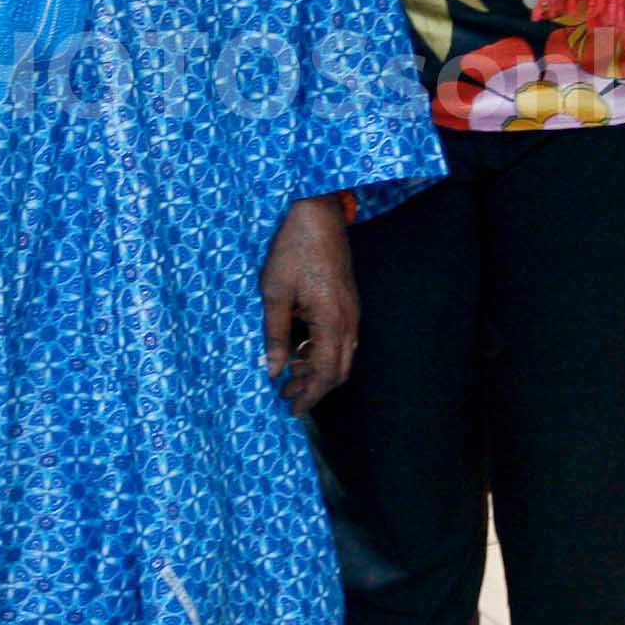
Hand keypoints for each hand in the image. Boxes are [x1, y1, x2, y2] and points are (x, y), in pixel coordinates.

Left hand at [258, 195, 357, 413]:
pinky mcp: (348, 302)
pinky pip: (341, 339)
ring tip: (290, 377)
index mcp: (331, 322)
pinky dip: (323, 352)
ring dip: (318, 371)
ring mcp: (352, 311)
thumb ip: (276, 335)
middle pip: (338, 370)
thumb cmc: (292, 250)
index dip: (308, 396)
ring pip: (342, 356)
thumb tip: (273, 371)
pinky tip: (301, 350)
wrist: (318, 214)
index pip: (324, 374)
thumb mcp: (274, 293)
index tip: (291, 410)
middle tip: (287, 397)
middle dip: (314, 389)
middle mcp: (348, 321)